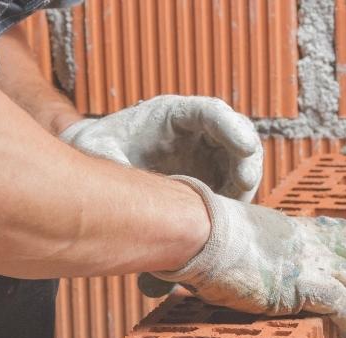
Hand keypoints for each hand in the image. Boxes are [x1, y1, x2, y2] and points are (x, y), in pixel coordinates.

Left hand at [59, 95, 262, 201]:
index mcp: (172, 113)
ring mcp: (206, 150)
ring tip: (235, 205)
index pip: (211, 112)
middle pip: (237, 133)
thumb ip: (111, 160)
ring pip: (241, 159)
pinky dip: (236, 198)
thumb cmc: (99, 145)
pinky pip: (234, 182)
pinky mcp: (210, 173)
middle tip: (247, 184)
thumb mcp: (99, 149)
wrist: (98, 156)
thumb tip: (122, 184)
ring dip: (245, 181)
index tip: (245, 147)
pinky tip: (224, 216)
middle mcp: (196, 129)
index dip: (231, 128)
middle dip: (247, 157)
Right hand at [154, 176, 345, 337]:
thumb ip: (239, 255)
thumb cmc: (200, 239)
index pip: (338, 229)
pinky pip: (344, 306)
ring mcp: (309, 260)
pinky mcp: (305, 284)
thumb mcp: (230, 242)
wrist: (200, 232)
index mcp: (292, 228)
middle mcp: (307, 241)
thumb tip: (202, 275)